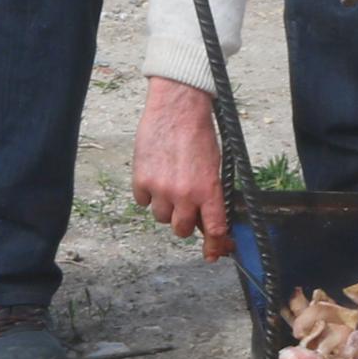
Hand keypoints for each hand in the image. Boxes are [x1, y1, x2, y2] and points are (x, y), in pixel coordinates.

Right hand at [130, 78, 229, 248]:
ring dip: (166, 207)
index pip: (214, 229)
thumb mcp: (215, 165)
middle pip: (182, 230)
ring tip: (168, 183)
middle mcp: (185, 194)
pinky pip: (143, 202)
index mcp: (209, 190)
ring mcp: (161, 188)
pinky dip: (148, 194)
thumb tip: (209, 218)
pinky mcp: (141, 179)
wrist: (177, 107)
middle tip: (185, 206)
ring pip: (161, 218)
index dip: (216, 244)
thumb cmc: (199, 132)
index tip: (215, 251)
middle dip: (185, 222)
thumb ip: (211, 194)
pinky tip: (155, 175)